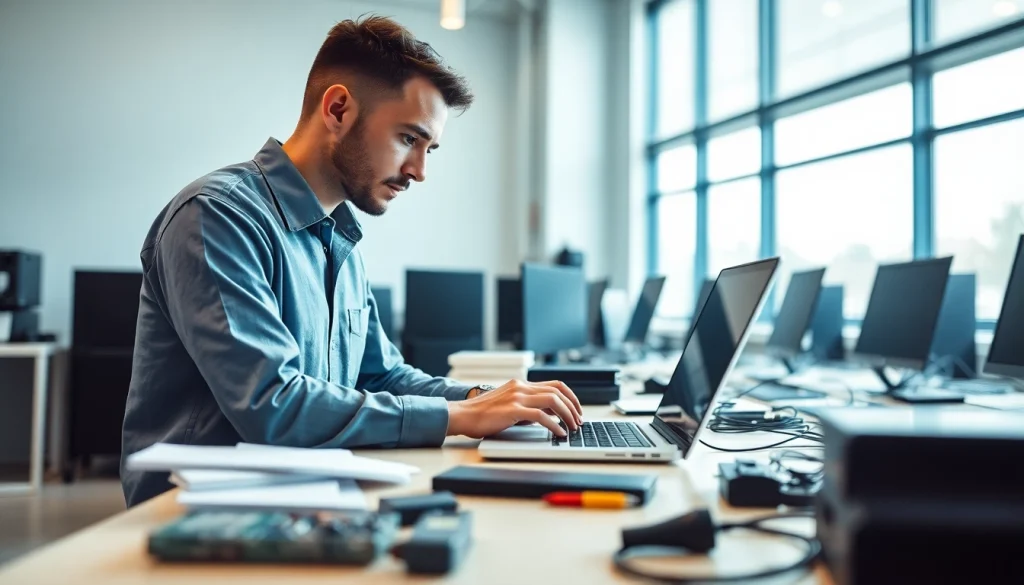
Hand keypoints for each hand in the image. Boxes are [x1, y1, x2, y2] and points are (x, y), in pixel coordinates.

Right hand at [447, 379, 583, 437]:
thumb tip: (547, 416)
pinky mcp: (513, 410)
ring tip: (572, 428)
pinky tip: (558, 433)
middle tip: (579, 421)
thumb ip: (527, 408)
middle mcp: (521, 387)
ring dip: (567, 415)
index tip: (577, 410)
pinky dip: (554, 425)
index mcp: (521, 384)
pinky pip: (541, 416)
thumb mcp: (509, 406)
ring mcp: (517, 397)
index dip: (570, 397)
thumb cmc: (482, 414)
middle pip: (558, 392)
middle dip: (573, 407)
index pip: (555, 385)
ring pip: (553, 401)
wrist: (463, 415)